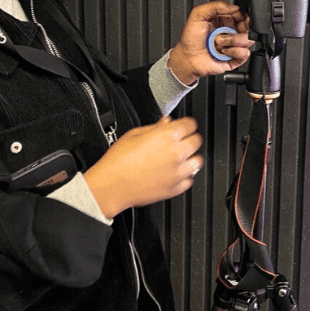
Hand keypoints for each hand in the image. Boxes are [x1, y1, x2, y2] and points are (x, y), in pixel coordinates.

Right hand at [83, 116, 202, 218]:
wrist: (111, 186)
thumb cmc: (118, 160)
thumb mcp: (134, 134)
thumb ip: (155, 127)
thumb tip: (166, 121)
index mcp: (166, 136)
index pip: (190, 124)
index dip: (187, 123)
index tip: (184, 125)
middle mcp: (176, 153)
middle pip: (197, 140)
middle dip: (190, 137)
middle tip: (182, 139)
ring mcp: (178, 172)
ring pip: (198, 161)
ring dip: (191, 157)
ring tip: (180, 157)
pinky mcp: (175, 188)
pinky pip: (190, 180)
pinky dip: (185, 175)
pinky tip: (175, 172)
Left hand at [168, 1, 253, 84]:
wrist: (187, 58)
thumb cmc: (190, 39)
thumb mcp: (198, 14)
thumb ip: (216, 5)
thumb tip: (235, 7)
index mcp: (225, 20)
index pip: (242, 14)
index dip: (241, 15)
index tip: (236, 16)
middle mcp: (231, 32)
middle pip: (249, 27)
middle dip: (241, 27)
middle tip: (229, 30)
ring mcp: (234, 45)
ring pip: (249, 40)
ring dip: (233, 40)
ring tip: (220, 42)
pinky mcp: (235, 58)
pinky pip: (245, 53)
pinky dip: (235, 51)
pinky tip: (224, 51)